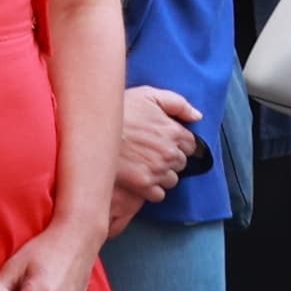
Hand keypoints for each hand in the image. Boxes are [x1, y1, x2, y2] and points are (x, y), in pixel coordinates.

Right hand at [110, 88, 203, 233]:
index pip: (191, 145)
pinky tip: (141, 178)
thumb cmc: (120, 110)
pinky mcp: (143, 185)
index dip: (179, 143)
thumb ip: (178, 104)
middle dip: (171, 159)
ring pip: (172, 180)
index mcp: (173, 131)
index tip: (167, 142)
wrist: (93, 131)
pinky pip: (159, 195)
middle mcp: (169, 153)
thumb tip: (197, 116)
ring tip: (146, 166)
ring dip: (163, 175)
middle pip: (181, 163)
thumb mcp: (149, 95)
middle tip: (153, 153)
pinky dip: (153, 189)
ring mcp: (157, 170)